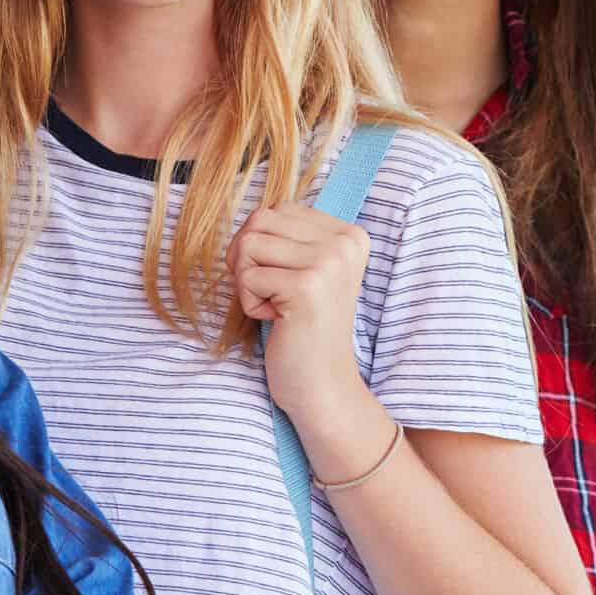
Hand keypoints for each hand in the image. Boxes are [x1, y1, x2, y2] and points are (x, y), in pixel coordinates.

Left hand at [230, 203, 375, 450]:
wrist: (322, 384)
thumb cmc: (305, 329)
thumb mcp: (308, 271)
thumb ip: (290, 238)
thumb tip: (251, 218)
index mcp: (350, 234)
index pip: (278, 209)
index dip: (261, 244)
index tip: (282, 280)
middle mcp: (345, 242)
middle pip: (259, 220)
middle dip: (247, 259)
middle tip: (269, 292)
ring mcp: (329, 262)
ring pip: (248, 244)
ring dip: (247, 281)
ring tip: (275, 305)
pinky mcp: (306, 286)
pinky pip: (246, 276)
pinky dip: (250, 304)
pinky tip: (277, 320)